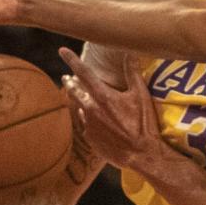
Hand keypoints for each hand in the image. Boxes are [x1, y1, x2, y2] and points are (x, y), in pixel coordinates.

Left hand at [59, 47, 164, 170]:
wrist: (141, 154)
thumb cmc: (143, 123)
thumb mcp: (141, 95)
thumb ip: (133, 72)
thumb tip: (130, 52)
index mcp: (103, 97)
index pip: (84, 73)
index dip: (72, 60)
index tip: (61, 51)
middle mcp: (91, 110)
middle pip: (75, 91)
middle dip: (71, 82)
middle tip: (66, 77)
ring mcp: (89, 125)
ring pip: (81, 109)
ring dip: (83, 103)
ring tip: (86, 100)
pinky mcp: (90, 139)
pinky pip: (87, 125)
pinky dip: (90, 120)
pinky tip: (99, 122)